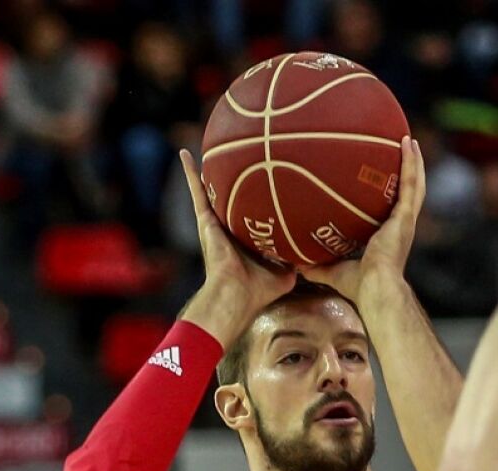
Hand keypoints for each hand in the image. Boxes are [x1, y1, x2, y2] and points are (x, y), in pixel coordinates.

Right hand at [177, 148, 294, 337]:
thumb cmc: (257, 291)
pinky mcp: (205, 221)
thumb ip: (296, 263)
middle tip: (237, 156)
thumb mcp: (284, 275)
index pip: (249, 214)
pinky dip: (188, 173)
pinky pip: (196, 191)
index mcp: (244, 239)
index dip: (255, 202)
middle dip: (231, 180)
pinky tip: (184, 153)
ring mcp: (214, 223)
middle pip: (229, 198)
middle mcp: (227, 228)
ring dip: (207, 170)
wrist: (236, 296)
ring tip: (209, 147)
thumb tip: (313, 255)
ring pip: (209, 190)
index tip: (262, 183)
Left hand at [299, 136, 423, 301]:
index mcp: (388, 236)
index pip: (392, 210)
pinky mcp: (405, 218)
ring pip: (414, 184)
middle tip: (401, 149)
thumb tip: (296, 264)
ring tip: (408, 139)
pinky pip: (411, 184)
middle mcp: (400, 226)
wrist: (376, 291)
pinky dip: (411, 163)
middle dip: (406, 171)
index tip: (385, 177)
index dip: (392, 194)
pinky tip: (408, 143)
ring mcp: (405, 221)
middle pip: (407, 192)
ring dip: (413, 161)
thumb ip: (317, 266)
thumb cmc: (360, 288)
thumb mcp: (333, 271)